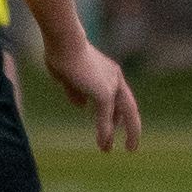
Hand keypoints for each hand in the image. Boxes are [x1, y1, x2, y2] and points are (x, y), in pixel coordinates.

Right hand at [42, 32, 140, 153]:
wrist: (63, 41)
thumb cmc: (61, 52)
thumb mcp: (67, 76)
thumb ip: (76, 90)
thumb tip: (82, 106)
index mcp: (108, 72)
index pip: (117, 97)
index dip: (116, 114)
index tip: (114, 127)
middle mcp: (114, 77)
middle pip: (129, 107)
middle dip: (130, 128)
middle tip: (130, 147)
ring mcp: (112, 84)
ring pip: (124, 114)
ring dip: (121, 134)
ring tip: (111, 151)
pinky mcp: (104, 92)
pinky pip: (106, 116)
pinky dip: (105, 131)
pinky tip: (103, 144)